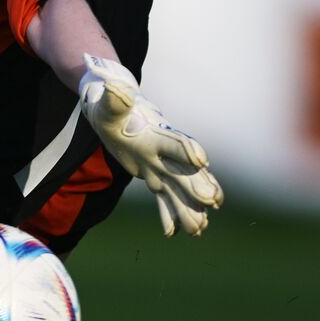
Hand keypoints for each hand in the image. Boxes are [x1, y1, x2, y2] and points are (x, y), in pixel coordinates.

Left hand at [78, 54, 223, 236]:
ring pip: (178, 190)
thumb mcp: (107, 103)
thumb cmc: (109, 105)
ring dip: (189, 208)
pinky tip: (175, 233)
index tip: (201, 160)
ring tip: (199, 229)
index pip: (174, 142)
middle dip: (198, 186)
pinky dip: (169, 215)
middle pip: (184, 171)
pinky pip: (163, 199)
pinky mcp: (153, 176)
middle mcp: (163, 152)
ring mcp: (160, 166)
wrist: (113, 110)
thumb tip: (115, 87)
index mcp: (154, 134)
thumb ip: (114, 99)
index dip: (187, 150)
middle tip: (212, 202)